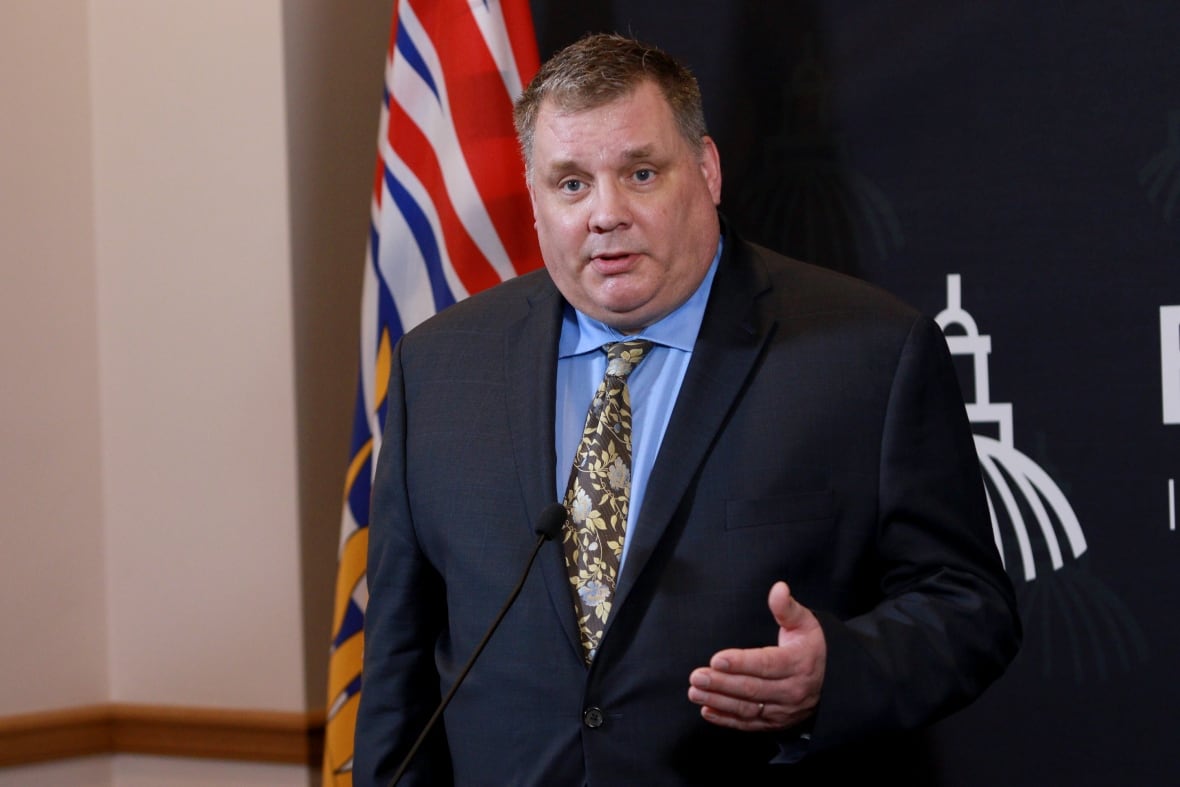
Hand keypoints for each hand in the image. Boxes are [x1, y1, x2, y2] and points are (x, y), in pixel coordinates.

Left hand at [687, 581, 825, 730]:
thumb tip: (778, 588)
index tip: (717, 659)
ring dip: (719, 701)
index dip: (741, 662)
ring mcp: (784, 710)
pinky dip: (727, 720)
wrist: (834, 681)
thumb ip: (787, 607)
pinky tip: (708, 710)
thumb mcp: (805, 623)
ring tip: (695, 692)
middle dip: (721, 683)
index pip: (766, 664)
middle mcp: (792, 690)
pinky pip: (750, 724)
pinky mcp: (776, 723)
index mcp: (798, 663)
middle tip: (696, 676)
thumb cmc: (812, 646)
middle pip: (753, 688)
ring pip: (748, 708)